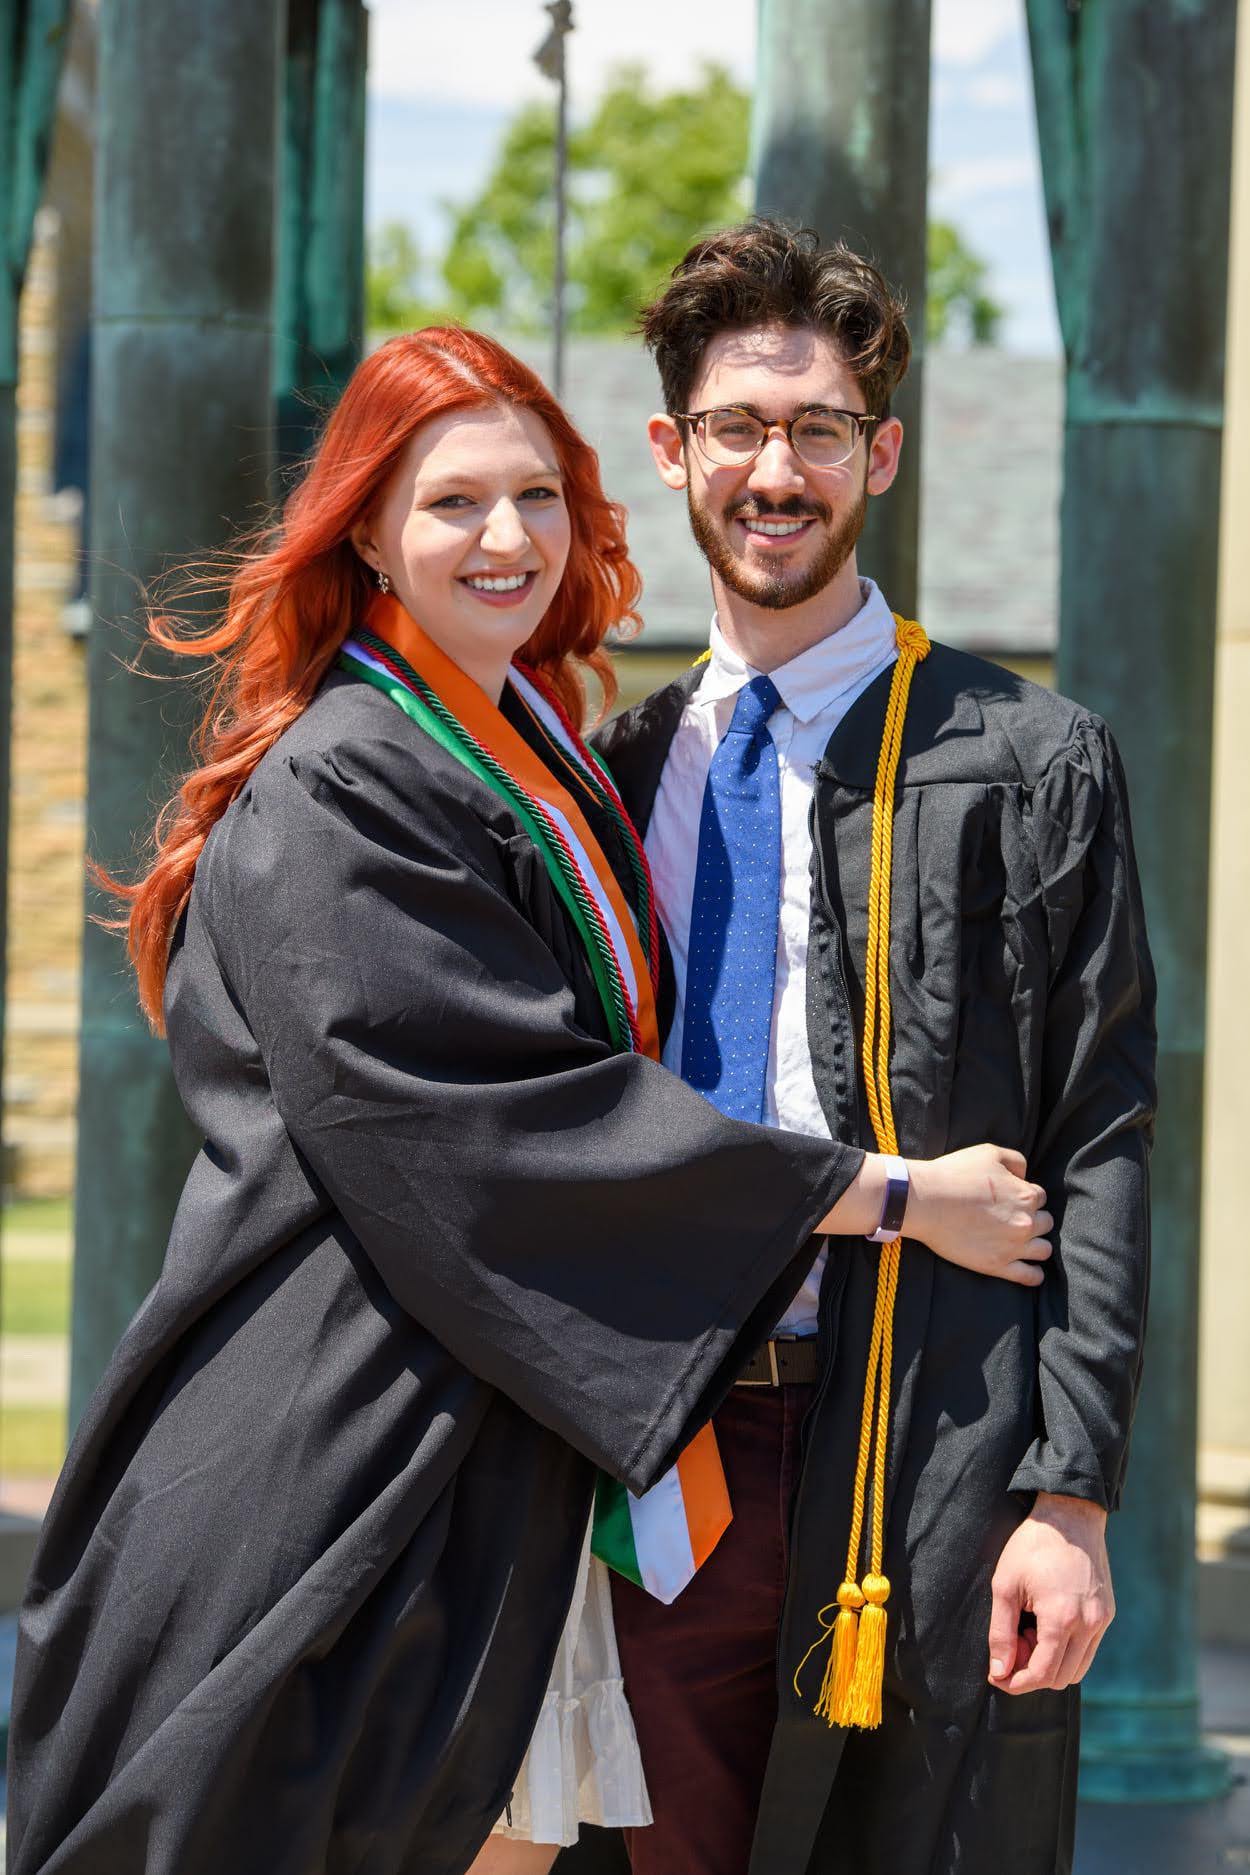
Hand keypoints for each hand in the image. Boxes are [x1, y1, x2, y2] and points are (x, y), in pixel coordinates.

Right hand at [906, 1145, 1051, 1286]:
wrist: (925, 1202)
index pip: (1041, 1197)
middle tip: (1013, 1218)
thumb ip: (1015, 1160)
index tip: (1010, 1199)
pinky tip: (1030, 1270)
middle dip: (1034, 1219)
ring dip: (1036, 1244)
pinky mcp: (997, 1265)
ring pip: (1044, 1250)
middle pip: (1045, 1223)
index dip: (1025, 1196)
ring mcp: (1013, 1246)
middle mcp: (1026, 1222)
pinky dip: (1034, 1274)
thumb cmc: (954, 1174)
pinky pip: (1030, 1276)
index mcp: (1026, 1195)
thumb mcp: (988, 1152)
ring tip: (1022, 1242)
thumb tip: (1024, 1175)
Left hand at [987, 1493, 1114, 1693]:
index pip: (1042, 1674)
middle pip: (1061, 1678)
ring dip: (1052, 1664)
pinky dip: (1068, 1651)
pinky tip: (1047, 1625)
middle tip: (1013, 1644)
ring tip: (1030, 1632)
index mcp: (1061, 1619)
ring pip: (1078, 1669)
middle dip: (1032, 1673)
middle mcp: (1088, 1625)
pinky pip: (1088, 1650)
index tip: (998, 1677)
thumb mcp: (1005, 1585)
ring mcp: (1102, 1620)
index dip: (1017, 1683)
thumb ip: (1001, 1632)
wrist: (1069, 1515)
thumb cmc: (1032, 1546)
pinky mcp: (1107, 1614)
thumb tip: (999, 1672)